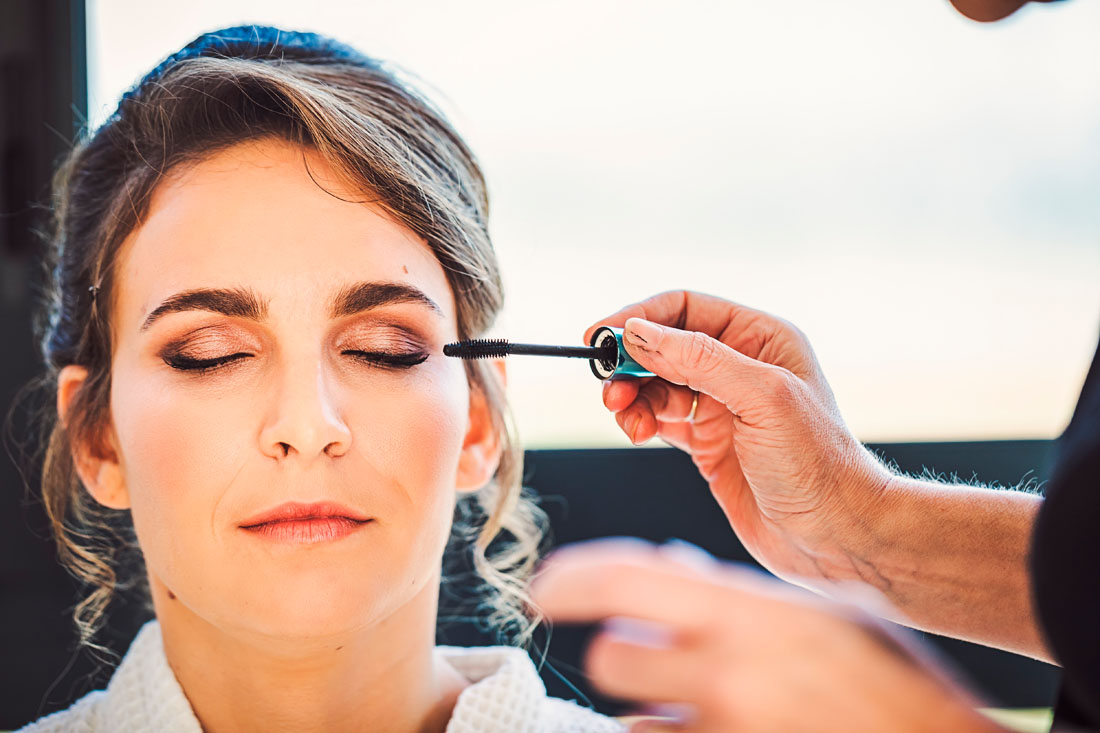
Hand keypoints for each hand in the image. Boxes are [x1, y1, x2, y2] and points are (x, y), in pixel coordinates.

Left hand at [529, 538, 1005, 732]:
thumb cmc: (889, 683)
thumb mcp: (823, 616)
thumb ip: (736, 594)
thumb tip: (667, 567)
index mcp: (750, 615)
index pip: (627, 578)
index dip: (572, 578)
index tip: (543, 590)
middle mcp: (726, 676)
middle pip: (612, 659)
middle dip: (625, 659)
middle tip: (659, 663)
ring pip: (631, 725)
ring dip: (652, 716)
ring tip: (712, 711)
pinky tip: (712, 731)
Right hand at [584, 290, 892, 589]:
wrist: (835, 537)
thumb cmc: (817, 465)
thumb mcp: (761, 398)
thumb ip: (699, 360)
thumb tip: (639, 333)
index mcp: (760, 338)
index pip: (685, 309)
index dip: (639, 318)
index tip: (601, 337)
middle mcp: (740, 366)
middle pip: (664, 346)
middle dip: (631, 363)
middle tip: (609, 389)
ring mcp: (722, 406)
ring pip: (656, 384)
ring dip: (632, 397)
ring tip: (628, 420)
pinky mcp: (708, 444)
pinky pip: (659, 419)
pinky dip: (641, 422)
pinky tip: (639, 433)